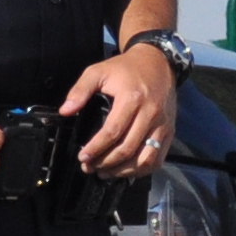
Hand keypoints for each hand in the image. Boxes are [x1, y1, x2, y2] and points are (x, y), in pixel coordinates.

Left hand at [61, 45, 178, 177]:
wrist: (158, 62)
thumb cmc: (126, 69)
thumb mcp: (98, 71)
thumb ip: (80, 90)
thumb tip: (65, 111)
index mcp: (132, 99)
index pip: (112, 132)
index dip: (96, 148)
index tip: (82, 156)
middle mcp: (150, 114)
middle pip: (127, 149)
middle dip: (105, 162)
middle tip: (89, 167)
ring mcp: (162, 124)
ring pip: (145, 158)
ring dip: (123, 171)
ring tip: (105, 173)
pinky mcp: (169, 131)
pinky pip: (158, 157)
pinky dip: (142, 169)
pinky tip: (126, 171)